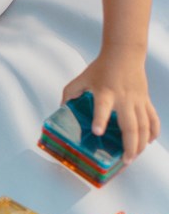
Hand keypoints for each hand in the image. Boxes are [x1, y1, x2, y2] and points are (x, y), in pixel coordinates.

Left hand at [61, 46, 159, 161]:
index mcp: (105, 92)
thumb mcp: (81, 79)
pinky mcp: (145, 100)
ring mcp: (137, 100)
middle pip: (130, 125)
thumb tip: (62, 109)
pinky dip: (153, 131)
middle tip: (125, 160)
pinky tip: (149, 141)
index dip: (100, 119)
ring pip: (144, 125)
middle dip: (129, 144)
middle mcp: (123, 98)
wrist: (124, 53)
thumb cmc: (100, 67)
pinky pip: (152, 118)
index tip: (97, 131)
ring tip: (134, 156)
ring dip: (141, 143)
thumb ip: (69, 93)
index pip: (102, 107)